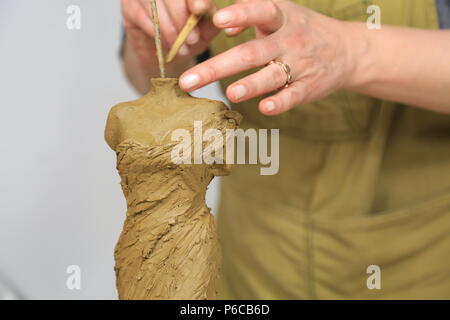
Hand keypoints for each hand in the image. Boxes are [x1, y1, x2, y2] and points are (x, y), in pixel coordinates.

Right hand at [121, 0, 218, 69]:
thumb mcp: (206, 26)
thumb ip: (209, 14)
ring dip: (169, 29)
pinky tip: (166, 45)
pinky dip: (156, 33)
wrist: (168, 54)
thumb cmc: (190, 35)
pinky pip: (141, 16)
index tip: (199, 10)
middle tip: (192, 39)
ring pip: (154, 5)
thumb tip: (207, 9)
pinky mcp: (128, 6)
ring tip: (181, 48)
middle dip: (181, 17)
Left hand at [179, 0, 359, 114]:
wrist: (346, 50)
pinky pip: (293, 96)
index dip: (241, 14)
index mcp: (281, 18)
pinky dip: (279, 103)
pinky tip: (264, 108)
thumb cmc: (301, 30)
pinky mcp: (308, 87)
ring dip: (251, 85)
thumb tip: (224, 26)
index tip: (219, 21)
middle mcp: (289, 40)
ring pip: (272, 76)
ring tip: (231, 94)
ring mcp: (300, 65)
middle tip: (189, 80)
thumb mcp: (281, 14)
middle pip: (252, 53)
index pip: (261, 11)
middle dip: (218, 67)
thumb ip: (250, 16)